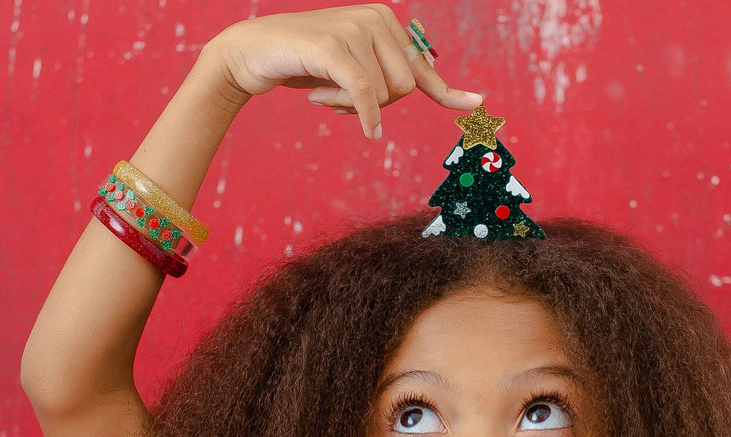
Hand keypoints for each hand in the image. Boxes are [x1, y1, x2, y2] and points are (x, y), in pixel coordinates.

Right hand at [210, 4, 481, 138]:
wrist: (252, 53)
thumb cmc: (302, 65)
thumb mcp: (347, 71)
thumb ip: (377, 77)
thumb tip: (407, 89)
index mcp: (385, 23)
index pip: (421, 69)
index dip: (448, 92)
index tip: (478, 103)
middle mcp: (377, 18)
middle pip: (403, 89)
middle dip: (375, 107)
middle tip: (339, 101)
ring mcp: (357, 28)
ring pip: (382, 94)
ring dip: (351, 108)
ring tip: (322, 92)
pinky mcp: (334, 46)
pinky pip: (363, 92)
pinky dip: (362, 114)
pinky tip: (358, 124)